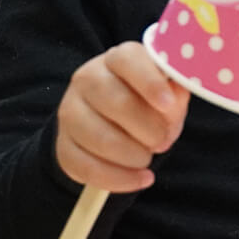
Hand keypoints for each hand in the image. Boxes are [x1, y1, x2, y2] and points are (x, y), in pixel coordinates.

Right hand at [55, 41, 189, 192]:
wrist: (112, 124)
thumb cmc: (147, 102)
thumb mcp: (168, 93)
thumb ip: (175, 93)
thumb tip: (173, 100)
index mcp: (117, 59)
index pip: (127, 60)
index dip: (150, 82)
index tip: (169, 105)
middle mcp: (87, 79)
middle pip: (114, 101)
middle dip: (146, 128)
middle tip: (162, 141)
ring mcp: (70, 112)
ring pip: (98, 137)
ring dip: (132, 155)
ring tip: (147, 158)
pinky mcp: (63, 145)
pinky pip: (87, 166)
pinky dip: (119, 178)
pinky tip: (140, 179)